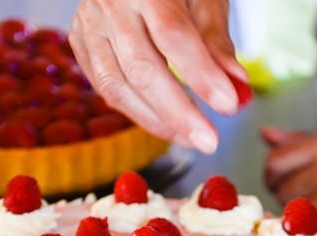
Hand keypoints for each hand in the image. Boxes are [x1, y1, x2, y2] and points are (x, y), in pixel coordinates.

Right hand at [69, 0, 247, 153]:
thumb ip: (217, 42)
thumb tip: (236, 87)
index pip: (173, 36)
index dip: (200, 75)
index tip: (227, 105)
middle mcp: (111, 4)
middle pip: (141, 69)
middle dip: (178, 113)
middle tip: (209, 141)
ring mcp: (89, 24)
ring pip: (116, 86)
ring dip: (156, 121)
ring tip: (190, 137)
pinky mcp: (80, 44)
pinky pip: (106, 89)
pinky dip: (137, 111)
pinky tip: (164, 122)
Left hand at [262, 127, 316, 235]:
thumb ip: (306, 144)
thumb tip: (266, 134)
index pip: (276, 160)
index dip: (274, 177)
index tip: (285, 186)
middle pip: (279, 189)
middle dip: (289, 200)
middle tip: (314, 206)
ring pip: (292, 214)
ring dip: (304, 221)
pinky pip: (312, 233)